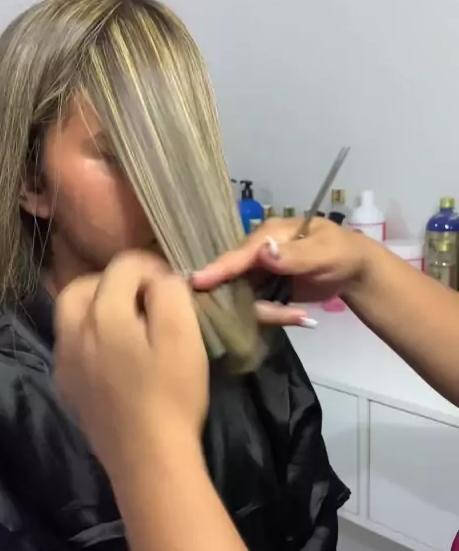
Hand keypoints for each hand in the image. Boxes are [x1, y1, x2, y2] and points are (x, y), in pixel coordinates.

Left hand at [54, 251, 208, 480]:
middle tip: (145, 299)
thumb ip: (171, 293)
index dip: (151, 268)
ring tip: (129, 325)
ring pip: (71, 315)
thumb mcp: (184, 336)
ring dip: (97, 308)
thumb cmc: (173, 396)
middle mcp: (73, 332)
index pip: (122, 266)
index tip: (173, 286)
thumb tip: (161, 280)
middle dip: (114, 282)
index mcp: (104, 314)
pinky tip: (115, 356)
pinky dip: (90, 337)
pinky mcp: (67, 388)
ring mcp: (65, 363)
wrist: (149, 459)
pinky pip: (71, 346)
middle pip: (83, 286)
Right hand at [191, 217, 368, 324]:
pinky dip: (276, 315)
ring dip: (271, 312)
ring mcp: (259, 273)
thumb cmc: (341, 253)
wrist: (353, 270)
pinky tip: (301, 315)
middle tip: (289, 313)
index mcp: (269, 234)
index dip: (219, 268)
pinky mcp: (264, 290)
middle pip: (236, 281)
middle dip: (254, 303)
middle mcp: (257, 253)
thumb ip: (294, 254)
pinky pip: (258, 307)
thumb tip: (263, 252)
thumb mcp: (324, 252)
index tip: (196, 282)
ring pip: (245, 298)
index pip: (239, 253)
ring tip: (301, 315)